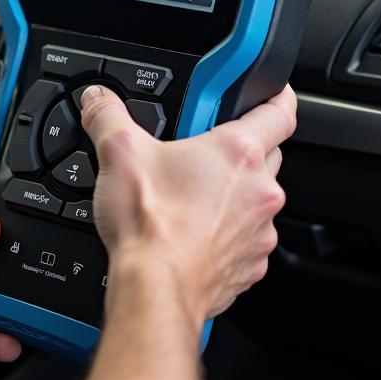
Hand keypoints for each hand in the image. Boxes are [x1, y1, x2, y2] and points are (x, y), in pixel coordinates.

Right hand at [79, 85, 295, 325]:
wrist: (155, 289)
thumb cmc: (150, 227)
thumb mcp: (118, 152)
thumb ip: (108, 115)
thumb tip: (99, 100)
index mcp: (238, 153)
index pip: (281, 110)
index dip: (278, 94)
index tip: (272, 90)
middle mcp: (260, 191)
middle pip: (266, 154)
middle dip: (239, 147)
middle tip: (201, 148)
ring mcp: (259, 232)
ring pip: (254, 200)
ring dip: (231, 194)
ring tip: (188, 195)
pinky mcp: (249, 265)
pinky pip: (245, 239)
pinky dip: (225, 232)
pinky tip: (191, 231)